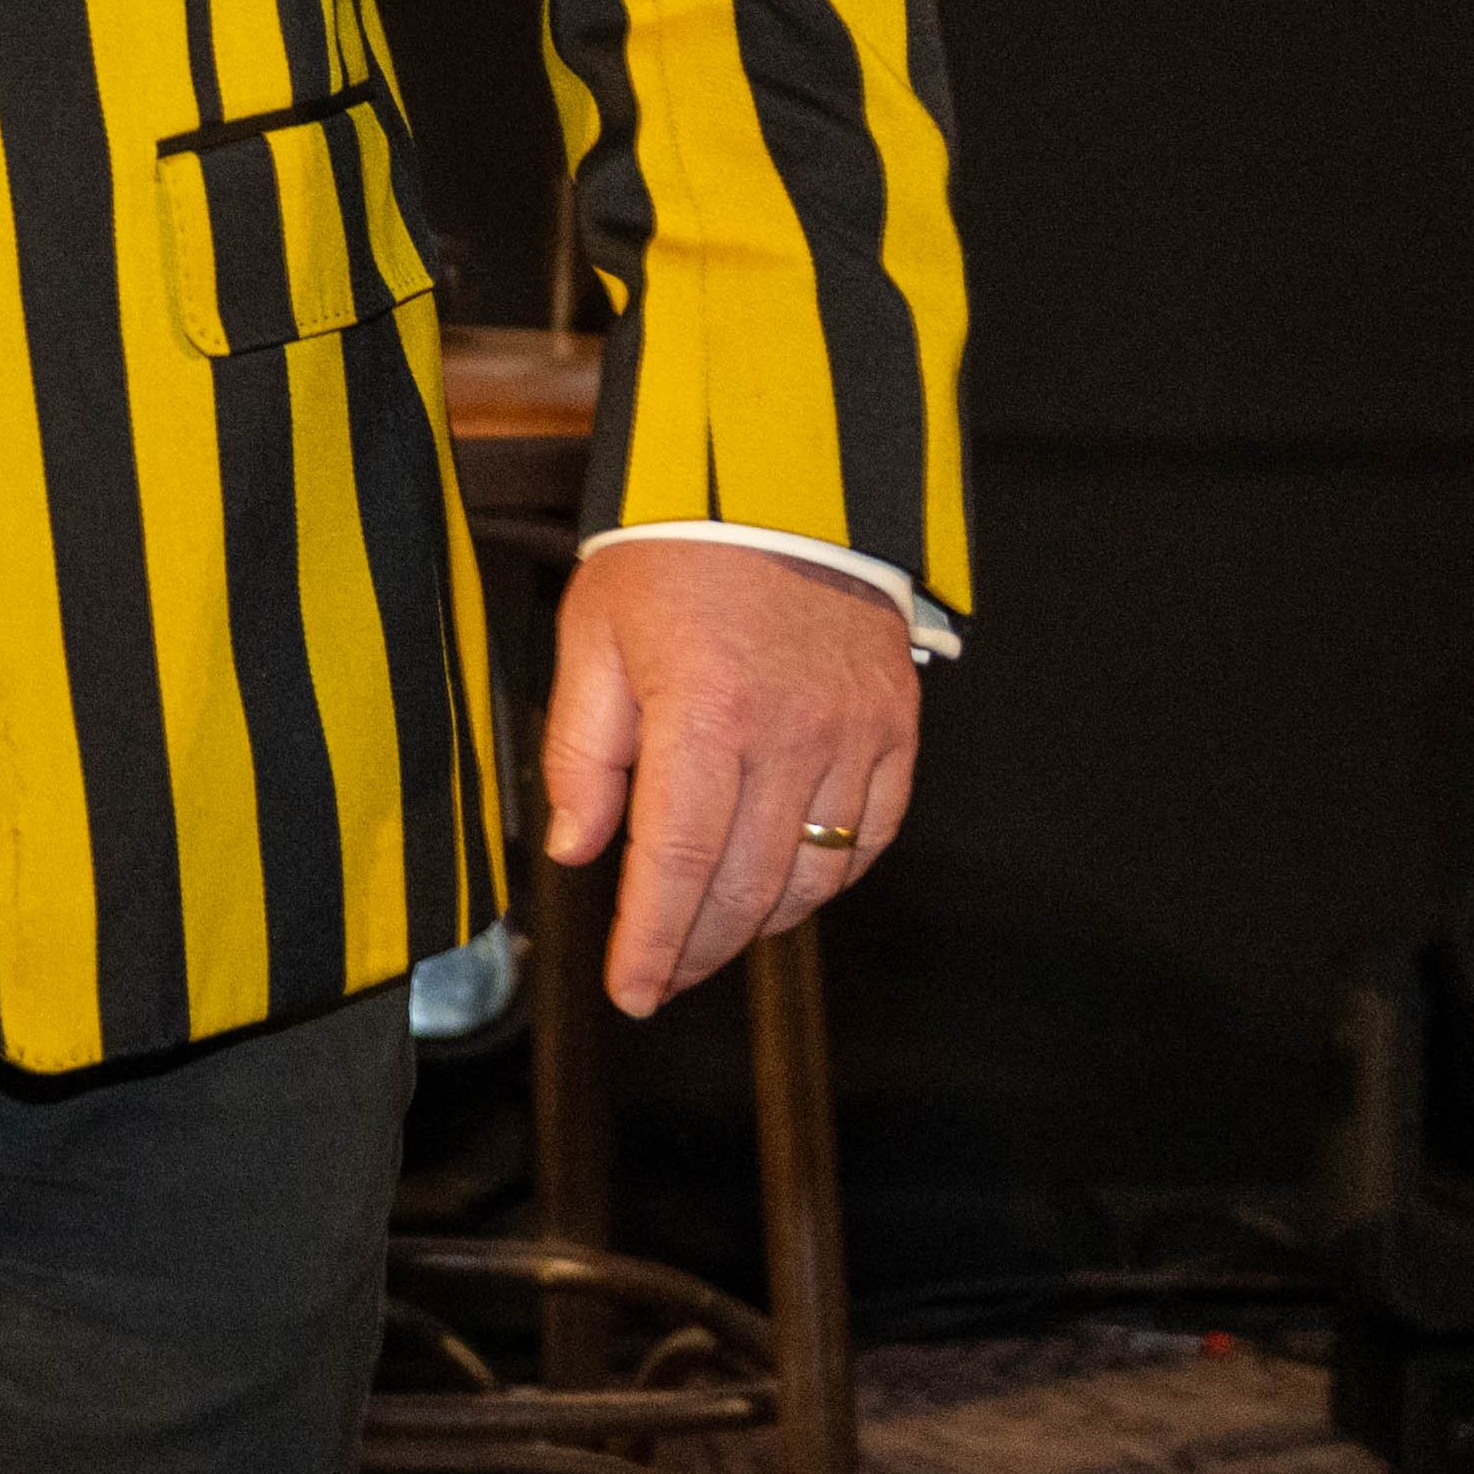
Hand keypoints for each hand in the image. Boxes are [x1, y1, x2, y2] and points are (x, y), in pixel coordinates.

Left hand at [542, 544, 917, 1015]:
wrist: (777, 482)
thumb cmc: (674, 554)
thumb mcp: (593, 637)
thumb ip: (581, 751)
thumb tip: (577, 849)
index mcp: (703, 711)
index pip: (679, 863)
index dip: (653, 941)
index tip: (631, 991)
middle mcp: (788, 732)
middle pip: (747, 885)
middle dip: (698, 947)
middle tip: (661, 978)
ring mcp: (853, 733)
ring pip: (814, 873)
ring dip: (761, 922)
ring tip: (713, 937)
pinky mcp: (895, 726)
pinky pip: (871, 834)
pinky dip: (829, 877)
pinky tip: (788, 888)